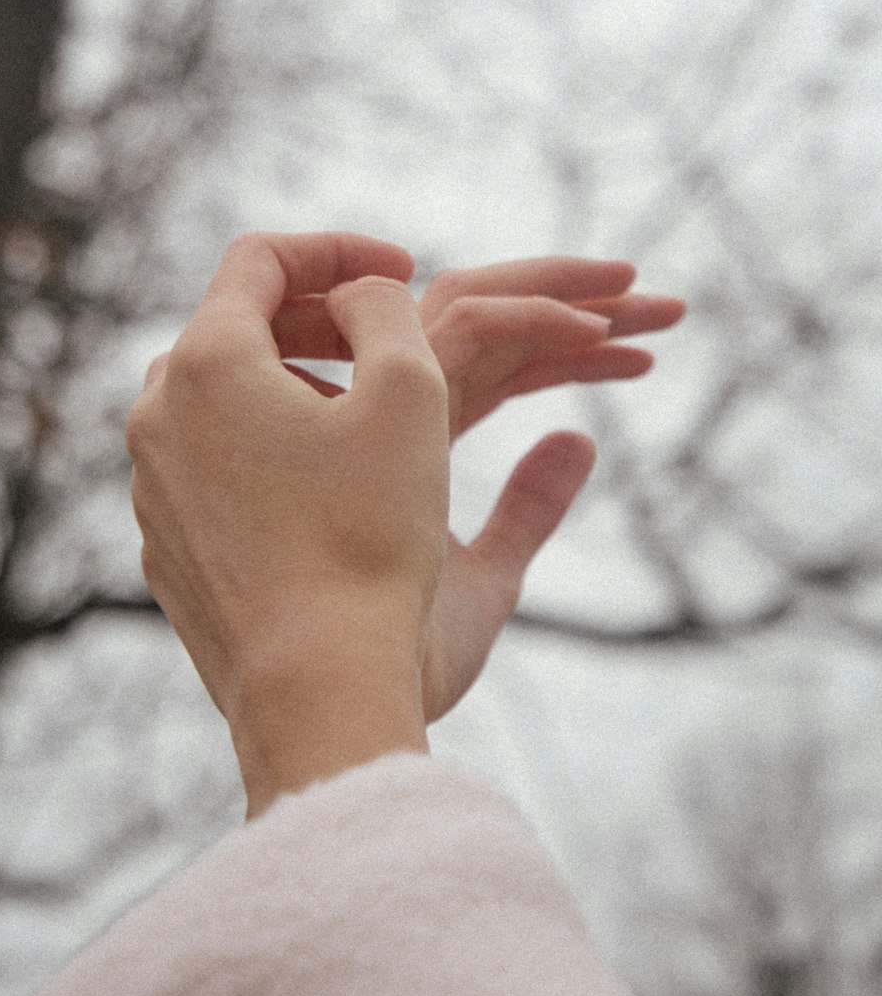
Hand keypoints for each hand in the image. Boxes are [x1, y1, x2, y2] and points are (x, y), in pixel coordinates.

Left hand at [126, 232, 448, 815]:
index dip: (339, 249)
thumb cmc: (369, 540)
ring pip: (224, 403)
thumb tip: (363, 295)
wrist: (316, 690)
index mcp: (206, 363)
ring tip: (364, 420)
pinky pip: (215, 471)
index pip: (260, 258)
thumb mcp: (409, 396)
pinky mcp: (165, 550)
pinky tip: (330, 496)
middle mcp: (157, 418)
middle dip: (319, 322)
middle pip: (236, 328)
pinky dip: (269, 456)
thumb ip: (386, 312)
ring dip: (294, 388)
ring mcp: (151, 489)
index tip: (402, 268)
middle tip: (389, 340)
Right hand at [274, 255, 684, 720]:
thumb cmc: (399, 660)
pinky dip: (538, 317)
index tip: (642, 351)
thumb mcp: (487, 578)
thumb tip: (577, 443)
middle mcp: (385, 407)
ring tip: (652, 299)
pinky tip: (605, 335)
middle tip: (657, 302)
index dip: (564, 349)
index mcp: (403, 439)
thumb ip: (529, 510)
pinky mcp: (384, 400)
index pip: (494, 365)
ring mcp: (379, 399)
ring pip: (475, 302)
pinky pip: (469, 325)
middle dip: (572, 301)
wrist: (339, 701)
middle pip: (486, 321)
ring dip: (567, 293)